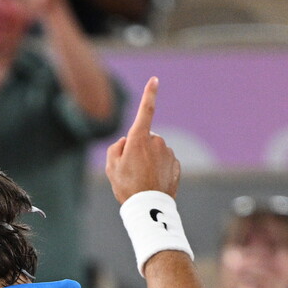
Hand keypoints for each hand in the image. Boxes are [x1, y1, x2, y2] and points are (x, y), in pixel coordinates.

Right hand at [105, 77, 180, 202]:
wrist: (149, 207)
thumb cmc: (127, 185)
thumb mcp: (111, 166)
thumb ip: (116, 148)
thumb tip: (127, 142)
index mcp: (139, 138)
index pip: (146, 110)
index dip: (149, 94)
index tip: (155, 80)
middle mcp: (157, 142)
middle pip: (145, 138)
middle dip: (139, 148)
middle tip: (131, 169)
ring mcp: (168, 153)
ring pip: (155, 151)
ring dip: (149, 159)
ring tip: (141, 179)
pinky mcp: (176, 164)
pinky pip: (164, 162)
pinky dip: (158, 169)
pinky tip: (152, 182)